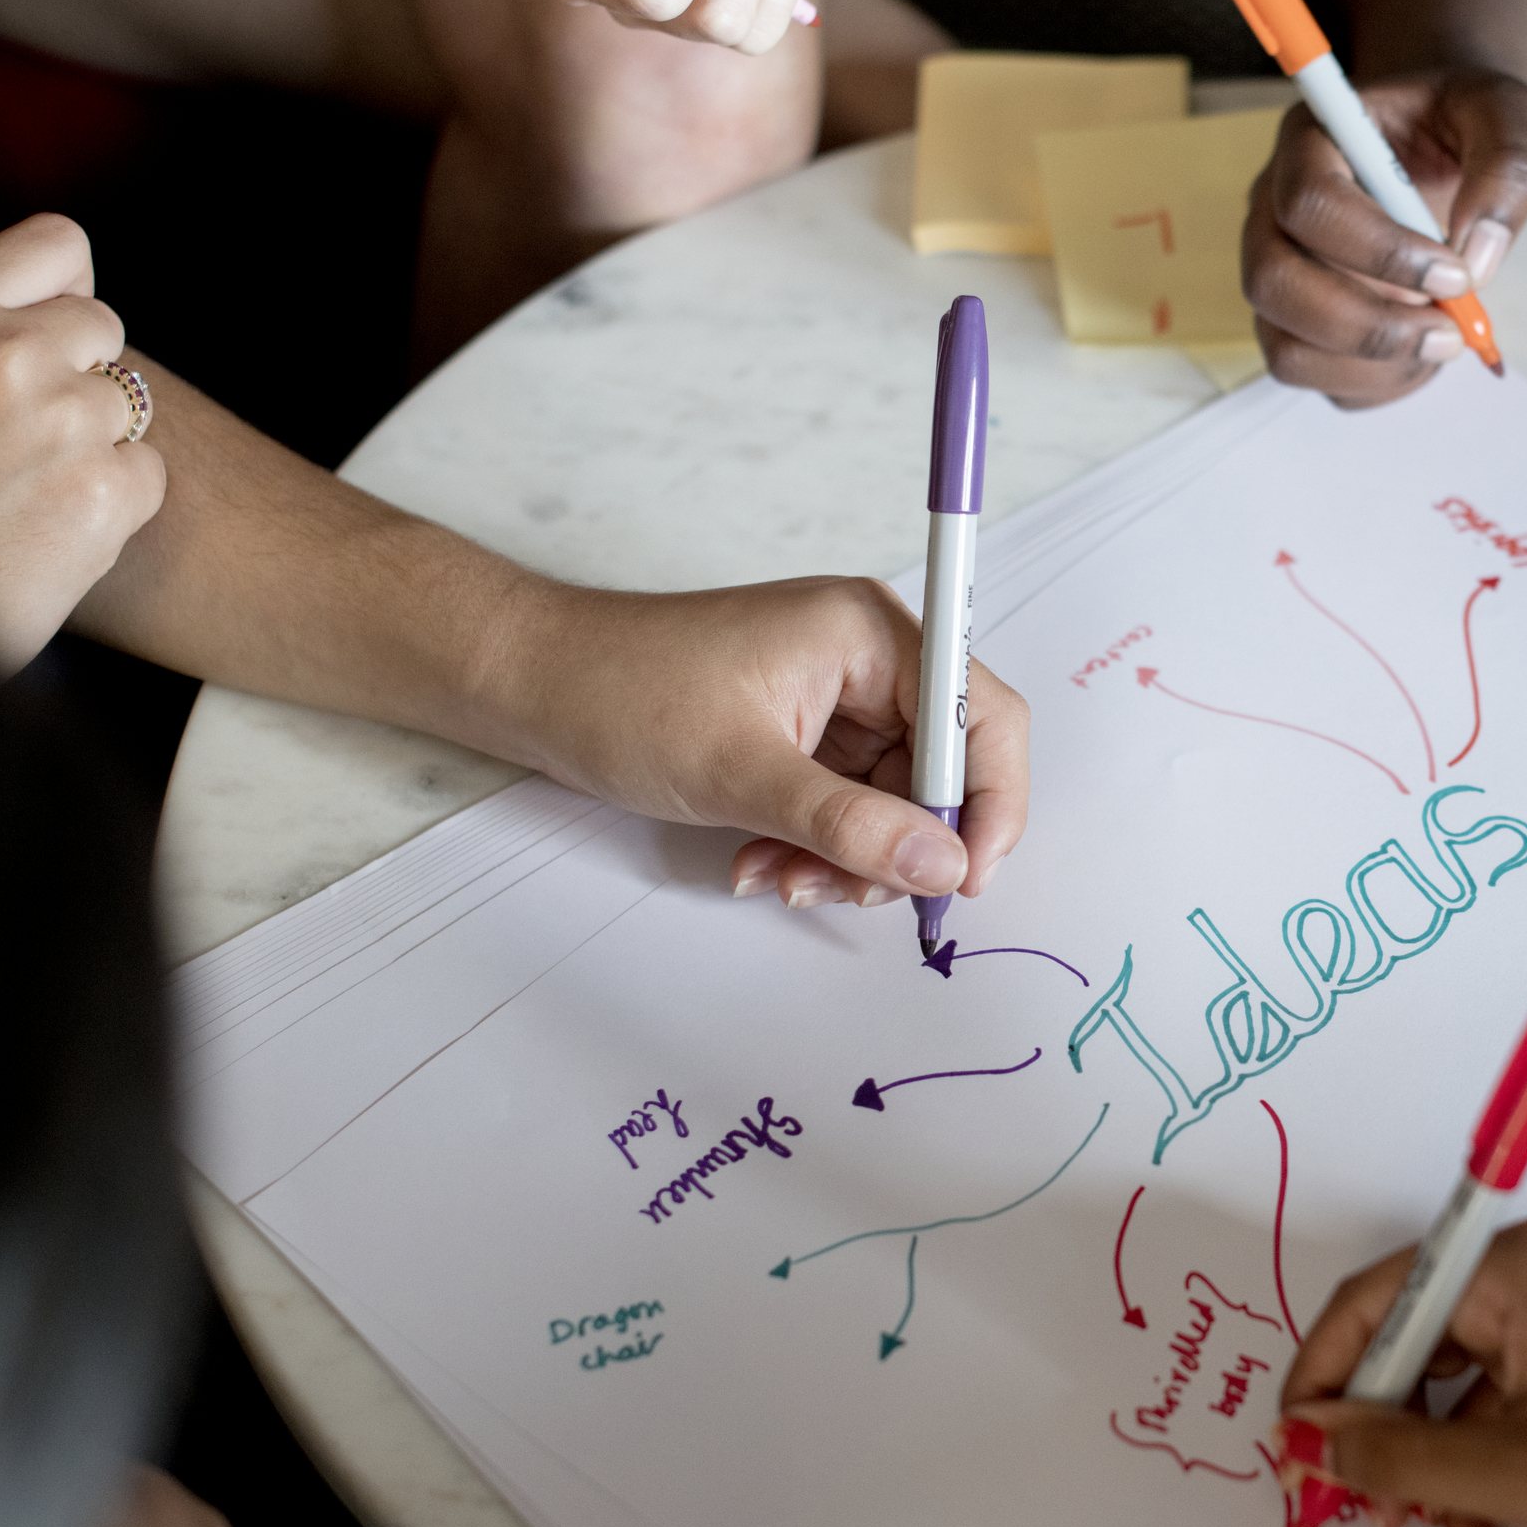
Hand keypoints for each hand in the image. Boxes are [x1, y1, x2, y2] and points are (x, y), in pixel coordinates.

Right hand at [0, 215, 162, 672]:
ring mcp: (67, 420)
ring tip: (23, 492)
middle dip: (82, 373)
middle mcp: (11, 353)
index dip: (68, 286)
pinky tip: (51, 530)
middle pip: (104, 328)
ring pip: (127, 407)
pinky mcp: (108, 489)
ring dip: (94, 444)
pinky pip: (146, 474)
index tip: (56, 322)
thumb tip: (57, 318)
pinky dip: (114, 503)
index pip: (59, 242)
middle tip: (27, 435)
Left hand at [495, 575, 1028, 912]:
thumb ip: (851, 825)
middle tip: (845, 892)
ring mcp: (838, 698)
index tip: (966, 876)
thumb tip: (943, 865)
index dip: (992, 801)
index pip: (984, 713)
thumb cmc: (624, 696)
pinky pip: (848, 806)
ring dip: (849, 858)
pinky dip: (817, 848)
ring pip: (894, 801)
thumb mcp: (742, 772)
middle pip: (943, 769)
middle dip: (900, 844)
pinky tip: (763, 865)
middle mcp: (868, 659)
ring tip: (780, 880)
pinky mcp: (807, 733)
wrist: (533, 686)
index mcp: (869, 633)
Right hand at [1241, 67, 1526, 408]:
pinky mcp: (1300, 324)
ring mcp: (1282, 272)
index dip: (1380, 251)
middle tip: (1450, 333)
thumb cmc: (1466, 122)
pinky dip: (1377, 385)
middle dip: (1366, 326)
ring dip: (1372, 366)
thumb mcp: (1508, 118)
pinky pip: (1318, 380)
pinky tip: (1423, 352)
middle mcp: (1276, 209)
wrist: (1449, 140)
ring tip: (1443, 342)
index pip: (1310, 203)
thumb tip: (1478, 256)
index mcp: (1314, 140)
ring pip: (1286, 348)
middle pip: (1274, 284)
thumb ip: (1505, 171)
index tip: (1458, 276)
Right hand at [1273, 1210, 1526, 1526]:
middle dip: (1381, 1426)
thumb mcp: (1511, 1471)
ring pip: (1454, 1367)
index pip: (1375, 1297)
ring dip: (1432, 1451)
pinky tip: (1477, 1523)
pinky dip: (1481, 1443)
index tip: (1295, 1446)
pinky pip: (1502, 1378)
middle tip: (1362, 1505)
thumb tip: (1304, 1439)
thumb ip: (1394, 1456)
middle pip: (1411, 1332)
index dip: (1323, 1374)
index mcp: (1512, 1264)